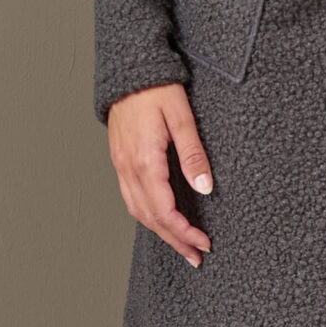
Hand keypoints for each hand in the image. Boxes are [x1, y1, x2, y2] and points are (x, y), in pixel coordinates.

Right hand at [107, 83, 213, 268]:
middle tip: (196, 256)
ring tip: (181, 244)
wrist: (130, 70)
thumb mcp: (181, 117)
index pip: (164, 211)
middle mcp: (128, 167)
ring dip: (159, 231)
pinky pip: (130, 197)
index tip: (204, 243)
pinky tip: (160, 219)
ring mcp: (120, 165)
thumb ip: (193, 154)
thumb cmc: (157, 88)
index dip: (184, 232)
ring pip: (137, 211)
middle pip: (150, 218)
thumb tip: (205, 187)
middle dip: (174, 240)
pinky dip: (147, 215)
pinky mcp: (120, 160)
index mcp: (145, 160)